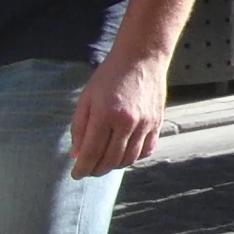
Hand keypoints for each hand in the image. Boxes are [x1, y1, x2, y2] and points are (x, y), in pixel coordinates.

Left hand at [69, 56, 167, 178]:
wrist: (142, 58)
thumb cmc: (110, 76)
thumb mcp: (87, 98)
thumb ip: (80, 127)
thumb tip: (76, 154)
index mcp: (105, 115)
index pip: (92, 152)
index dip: (82, 167)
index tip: (76, 174)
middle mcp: (127, 122)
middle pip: (110, 159)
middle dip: (96, 170)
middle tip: (88, 171)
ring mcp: (145, 123)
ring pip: (129, 158)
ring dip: (114, 166)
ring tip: (104, 164)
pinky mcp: (157, 122)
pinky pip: (147, 150)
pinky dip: (134, 157)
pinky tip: (125, 154)